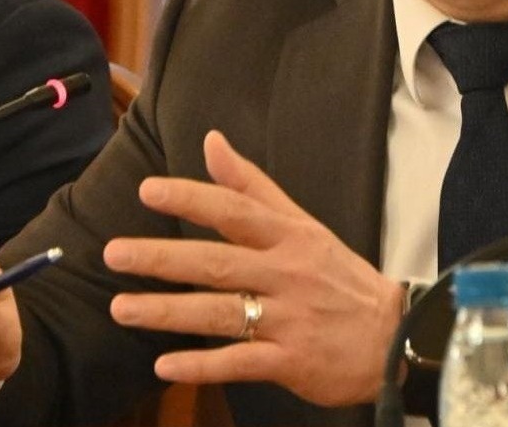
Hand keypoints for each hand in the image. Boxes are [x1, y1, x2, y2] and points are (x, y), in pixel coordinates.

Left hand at [103, 130, 402, 406]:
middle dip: (162, 258)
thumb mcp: (305, 225)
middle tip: (113, 254)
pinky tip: (165, 366)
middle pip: (217, 263)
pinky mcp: (290, 361)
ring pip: (219, 313)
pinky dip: (202, 365)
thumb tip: (211, 142)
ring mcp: (289, 320)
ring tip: (121, 308)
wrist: (395, 336)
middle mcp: (287, 275)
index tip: (148, 191)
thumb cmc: (340, 278)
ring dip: (167, 312)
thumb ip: (253, 187)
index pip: (235, 211)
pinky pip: (238, 363)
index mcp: (290, 237)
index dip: (192, 199)